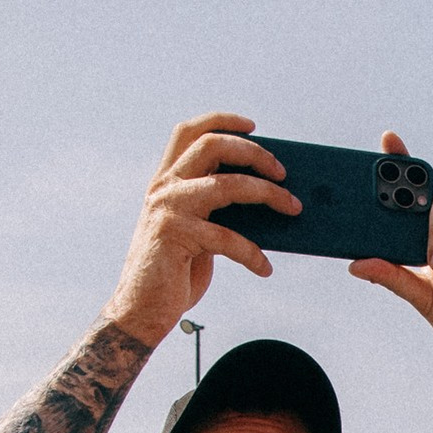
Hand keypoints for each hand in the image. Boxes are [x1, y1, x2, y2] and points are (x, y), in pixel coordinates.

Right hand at [100, 113, 300, 346]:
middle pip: (212, 146)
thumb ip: (216, 212)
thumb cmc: (175, 274)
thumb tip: (267, 201)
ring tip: (293, 208)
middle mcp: (164, 188)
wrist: (140, 311)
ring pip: (226, 184)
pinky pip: (228, 237)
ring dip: (268, 194)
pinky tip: (265, 268)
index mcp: (166, 181)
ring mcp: (168, 209)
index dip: (221, 121)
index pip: (189, 132)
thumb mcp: (197, 234)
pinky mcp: (176, 236)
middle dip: (253, 152)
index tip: (253, 126)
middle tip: (283, 172)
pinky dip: (253, 254)